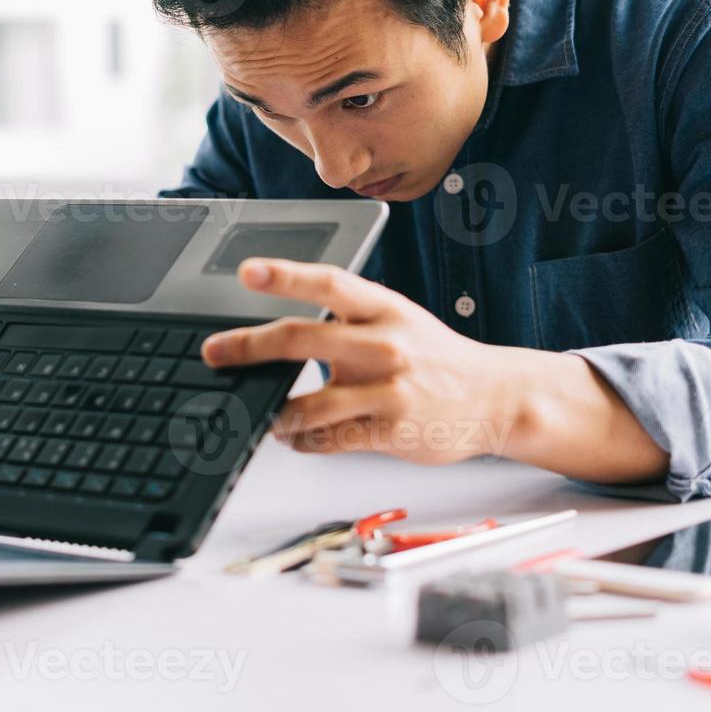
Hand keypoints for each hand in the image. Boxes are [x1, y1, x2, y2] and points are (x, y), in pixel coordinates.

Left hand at [200, 258, 516, 464]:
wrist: (496, 397)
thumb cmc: (437, 358)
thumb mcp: (399, 320)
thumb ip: (347, 321)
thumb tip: (283, 332)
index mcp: (384, 308)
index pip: (329, 283)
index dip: (286, 275)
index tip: (248, 271)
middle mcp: (384, 344)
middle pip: (302, 340)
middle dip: (248, 346)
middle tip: (215, 352)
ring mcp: (387, 390)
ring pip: (308, 404)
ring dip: (273, 412)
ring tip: (259, 414)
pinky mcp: (390, 431)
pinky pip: (328, 440)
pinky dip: (302, 440)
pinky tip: (294, 436)